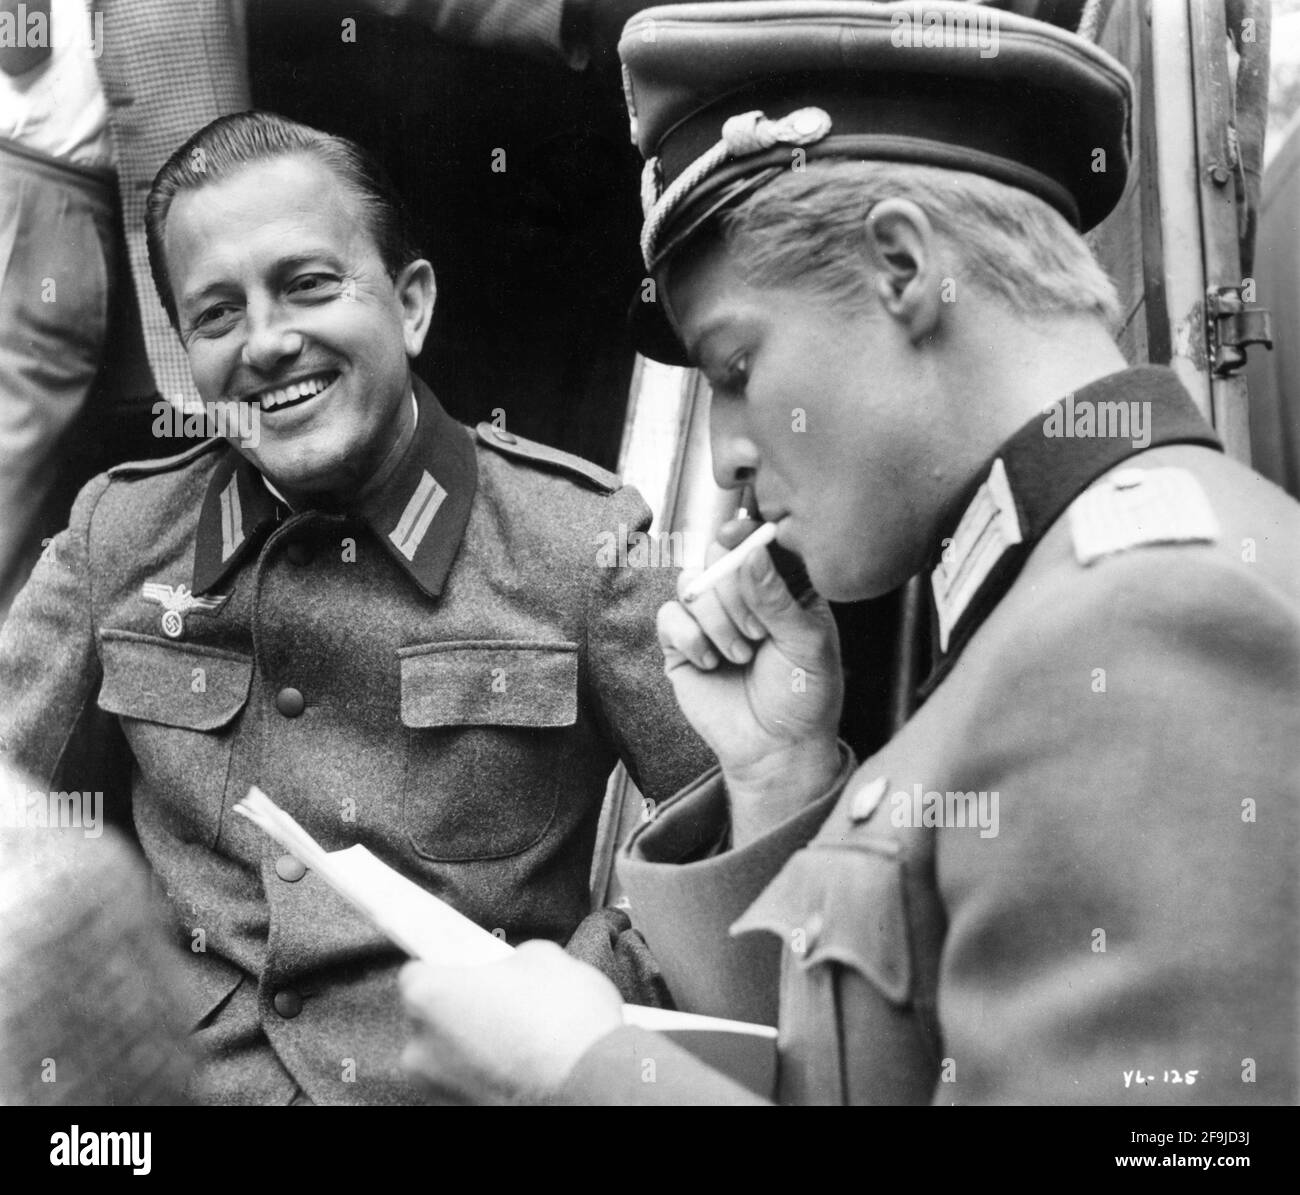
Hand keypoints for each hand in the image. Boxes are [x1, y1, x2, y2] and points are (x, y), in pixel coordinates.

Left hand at [399, 942, 624, 1104]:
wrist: (595, 1086)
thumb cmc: (564, 1023)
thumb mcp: (543, 957)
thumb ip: (509, 962)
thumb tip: (510, 970)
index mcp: (429, 997)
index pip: (417, 971)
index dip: (449, 966)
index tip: (468, 967)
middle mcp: (420, 1049)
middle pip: (433, 1016)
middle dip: (465, 1007)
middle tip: (506, 1001)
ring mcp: (438, 1090)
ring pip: (451, 1054)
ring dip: (477, 1045)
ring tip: (524, 1038)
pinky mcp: (460, 1114)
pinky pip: (469, 1083)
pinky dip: (489, 1074)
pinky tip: (525, 1065)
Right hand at [657, 519, 843, 841]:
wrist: (776, 749)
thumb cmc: (803, 696)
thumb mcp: (805, 644)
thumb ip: (777, 597)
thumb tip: (751, 553)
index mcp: (782, 586)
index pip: (759, 542)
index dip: (746, 533)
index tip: (736, 532)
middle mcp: (743, 595)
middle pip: (717, 554)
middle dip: (733, 590)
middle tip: (757, 630)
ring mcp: (709, 618)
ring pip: (691, 583)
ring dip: (716, 620)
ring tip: (741, 654)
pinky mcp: (681, 644)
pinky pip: (669, 616)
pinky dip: (690, 637)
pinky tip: (712, 663)